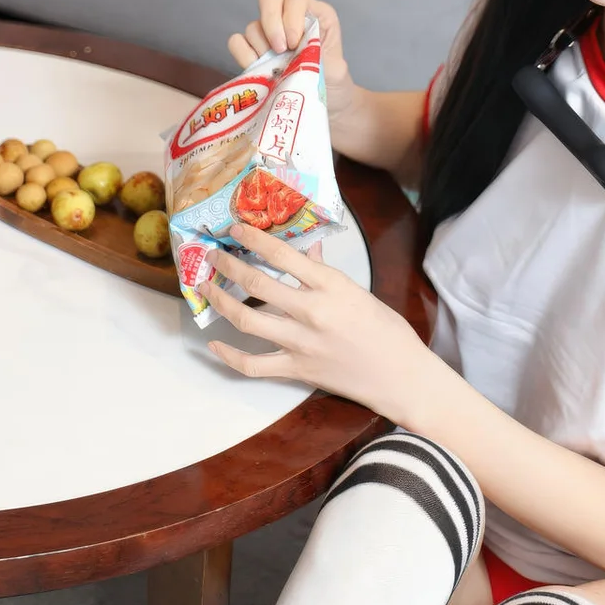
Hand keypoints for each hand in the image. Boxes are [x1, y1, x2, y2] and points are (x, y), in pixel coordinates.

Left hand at [199, 226, 426, 419]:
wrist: (400, 376)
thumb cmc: (386, 330)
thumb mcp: (358, 291)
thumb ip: (325, 272)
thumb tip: (306, 251)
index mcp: (331, 286)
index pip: (283, 255)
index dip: (254, 239)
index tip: (236, 228)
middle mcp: (311, 311)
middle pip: (256, 283)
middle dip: (227, 266)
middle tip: (211, 256)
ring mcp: (300, 343)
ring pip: (246, 319)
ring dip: (220, 301)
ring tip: (205, 288)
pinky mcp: (296, 370)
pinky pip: (253, 365)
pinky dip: (229, 356)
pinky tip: (215, 345)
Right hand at [228, 0, 358, 126]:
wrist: (325, 106)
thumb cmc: (333, 83)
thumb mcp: (336, 68)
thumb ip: (319, 55)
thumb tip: (298, 50)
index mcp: (315, 15)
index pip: (295, 0)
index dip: (292, 18)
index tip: (296, 43)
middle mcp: (289, 19)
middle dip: (271, 23)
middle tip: (280, 50)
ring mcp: (269, 34)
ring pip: (253, 26)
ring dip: (262, 48)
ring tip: (276, 69)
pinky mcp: (254, 52)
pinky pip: (237, 42)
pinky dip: (243, 55)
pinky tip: (257, 69)